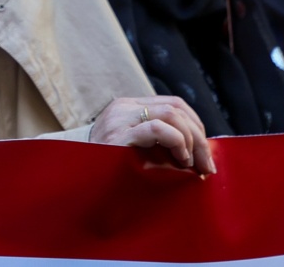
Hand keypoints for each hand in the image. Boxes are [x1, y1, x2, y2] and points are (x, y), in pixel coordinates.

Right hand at [89, 95, 214, 173]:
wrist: (75, 180)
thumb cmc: (108, 170)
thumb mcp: (134, 149)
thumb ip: (157, 141)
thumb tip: (198, 151)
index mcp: (128, 107)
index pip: (173, 103)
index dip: (196, 125)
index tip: (204, 152)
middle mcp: (124, 107)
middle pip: (176, 108)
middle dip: (199, 137)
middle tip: (207, 165)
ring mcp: (120, 119)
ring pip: (171, 114)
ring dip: (191, 141)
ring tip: (192, 163)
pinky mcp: (119, 135)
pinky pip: (158, 129)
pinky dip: (177, 142)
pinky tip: (180, 159)